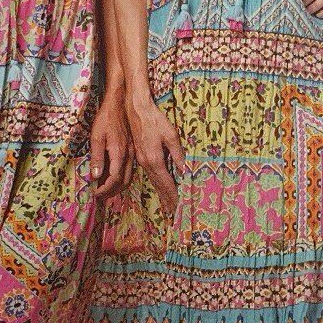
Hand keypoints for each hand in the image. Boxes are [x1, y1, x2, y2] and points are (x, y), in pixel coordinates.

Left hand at [90, 97, 131, 198]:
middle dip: (112, 192)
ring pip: (128, 177)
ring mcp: (132, 153)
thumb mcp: (96, 137)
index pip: (114, 179)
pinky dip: (121, 178)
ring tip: (105, 191)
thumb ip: (97, 158)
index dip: (105, 189)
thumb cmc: (106, 119)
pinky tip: (112, 178)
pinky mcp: (132, 150)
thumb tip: (96, 176)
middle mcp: (129, 155)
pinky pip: (129, 169)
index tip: (95, 194)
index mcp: (119, 153)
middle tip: (100, 197)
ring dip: (118, 187)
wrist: (119, 104)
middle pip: (124, 182)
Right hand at [127, 96, 186, 214]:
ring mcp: (141, 160)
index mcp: (154, 160)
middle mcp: (146, 163)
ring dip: (161, 194)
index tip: (180, 207)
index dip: (174, 196)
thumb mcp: (171, 136)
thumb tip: (186, 171)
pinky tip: (159, 187)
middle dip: (167, 200)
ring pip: (153, 181)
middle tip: (173, 214)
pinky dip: (156, 184)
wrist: (136, 109)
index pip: (167, 183)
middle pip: (159, 186)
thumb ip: (179, 155)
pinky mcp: (140, 156)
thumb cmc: (155, 120)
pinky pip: (150, 175)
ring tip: (166, 206)